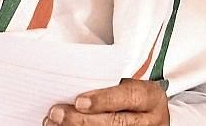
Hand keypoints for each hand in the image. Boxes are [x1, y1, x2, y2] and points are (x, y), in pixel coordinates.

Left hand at [44, 78, 167, 125]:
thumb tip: (72, 84)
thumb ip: (110, 86)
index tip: (79, 101)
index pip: (129, 97)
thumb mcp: (130, 87)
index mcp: (151, 98)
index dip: (104, 100)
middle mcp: (151, 120)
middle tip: (57, 113)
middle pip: (116, 123)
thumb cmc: (132, 98)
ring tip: (54, 122)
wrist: (149, 118)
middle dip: (83, 119)